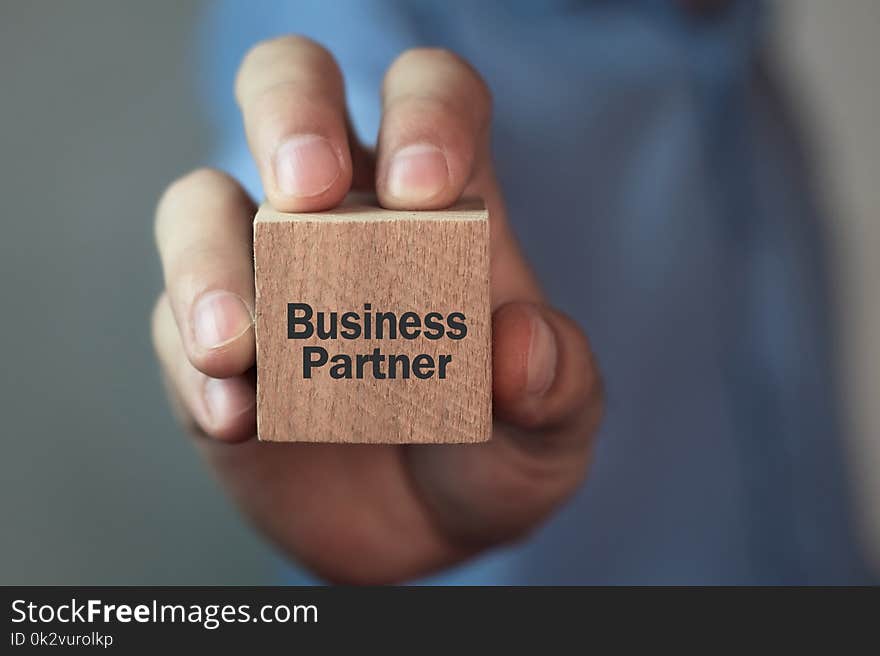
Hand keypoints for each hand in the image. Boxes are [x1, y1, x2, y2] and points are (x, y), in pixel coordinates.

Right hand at [152, 37, 602, 582]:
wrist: (426, 538)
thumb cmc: (495, 454)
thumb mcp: (551, 431)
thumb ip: (556, 385)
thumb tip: (520, 346)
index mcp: (440, 205)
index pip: (428, 94)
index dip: (425, 113)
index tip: (420, 189)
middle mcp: (342, 215)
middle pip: (290, 89)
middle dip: (289, 114)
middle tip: (304, 192)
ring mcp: (264, 275)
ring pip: (200, 203)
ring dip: (210, 260)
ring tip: (238, 345)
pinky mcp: (209, 348)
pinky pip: (175, 328)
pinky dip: (194, 368)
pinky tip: (236, 418)